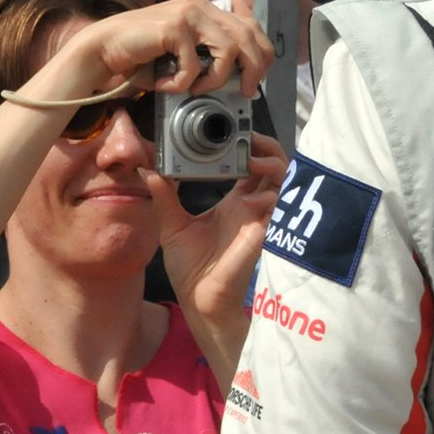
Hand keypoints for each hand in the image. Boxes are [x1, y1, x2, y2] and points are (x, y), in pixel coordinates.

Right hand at [57, 0, 274, 101]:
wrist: (104, 48)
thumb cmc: (142, 56)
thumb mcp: (184, 54)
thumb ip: (208, 56)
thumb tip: (238, 80)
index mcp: (205, 9)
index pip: (250, 26)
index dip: (259, 54)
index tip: (252, 79)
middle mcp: (200, 6)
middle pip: (249, 35)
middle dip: (253, 69)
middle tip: (244, 91)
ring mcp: (187, 14)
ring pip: (229, 48)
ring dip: (217, 78)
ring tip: (197, 89)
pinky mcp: (173, 27)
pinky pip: (193, 64)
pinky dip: (183, 82)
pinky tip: (167, 84)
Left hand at [143, 134, 289, 390]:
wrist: (199, 301)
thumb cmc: (192, 268)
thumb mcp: (171, 224)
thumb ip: (164, 195)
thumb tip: (148, 168)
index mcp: (234, 201)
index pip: (251, 164)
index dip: (247, 145)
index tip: (229, 131)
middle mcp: (252, 206)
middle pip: (273, 164)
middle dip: (265, 145)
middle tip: (247, 136)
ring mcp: (261, 219)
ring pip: (285, 180)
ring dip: (273, 164)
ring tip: (253, 159)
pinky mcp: (265, 235)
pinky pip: (280, 210)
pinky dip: (272, 197)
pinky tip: (253, 197)